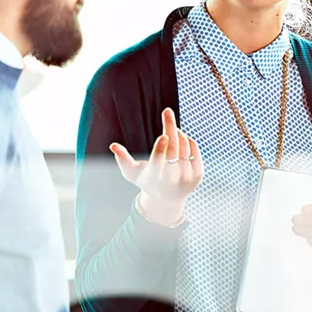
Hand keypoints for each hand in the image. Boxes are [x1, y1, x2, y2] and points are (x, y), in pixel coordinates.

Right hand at [110, 108, 202, 225]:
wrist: (167, 200)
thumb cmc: (146, 181)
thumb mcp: (131, 173)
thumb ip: (122, 159)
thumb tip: (113, 145)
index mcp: (154, 177)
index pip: (158, 163)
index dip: (160, 150)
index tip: (163, 136)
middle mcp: (172, 179)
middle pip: (173, 148)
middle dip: (170, 126)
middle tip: (167, 111)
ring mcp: (187, 178)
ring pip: (184, 145)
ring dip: (177, 133)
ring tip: (171, 131)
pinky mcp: (198, 175)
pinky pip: (194, 148)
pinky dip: (188, 140)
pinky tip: (181, 138)